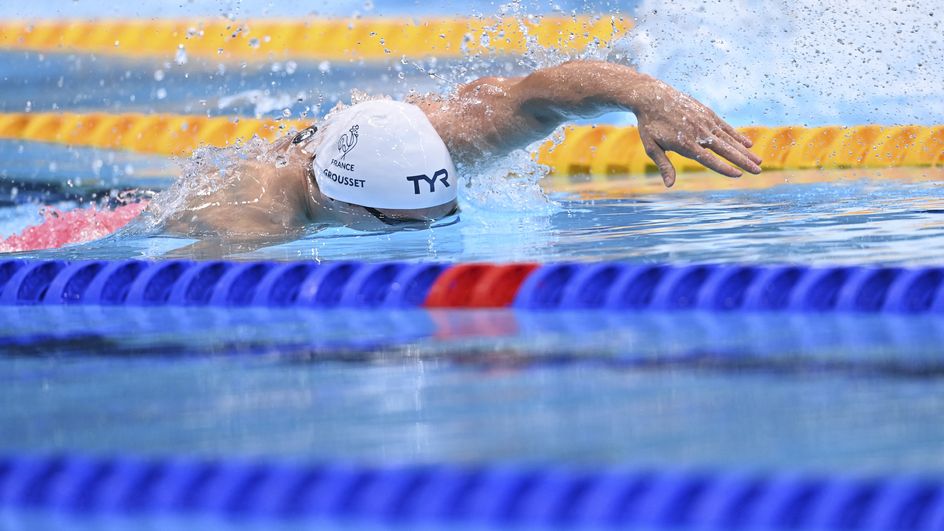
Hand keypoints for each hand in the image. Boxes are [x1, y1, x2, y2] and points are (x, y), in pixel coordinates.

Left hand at [634, 80, 761, 186]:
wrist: (652, 96)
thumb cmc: (650, 125)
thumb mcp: (652, 147)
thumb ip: (664, 165)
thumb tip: (669, 185)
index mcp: (686, 144)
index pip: (709, 159)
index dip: (724, 168)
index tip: (738, 175)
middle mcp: (699, 133)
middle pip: (725, 150)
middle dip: (743, 161)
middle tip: (758, 171)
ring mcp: (705, 122)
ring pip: (729, 139)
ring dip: (745, 151)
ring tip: (759, 161)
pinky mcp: (707, 114)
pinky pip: (725, 127)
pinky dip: (737, 136)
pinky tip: (748, 144)